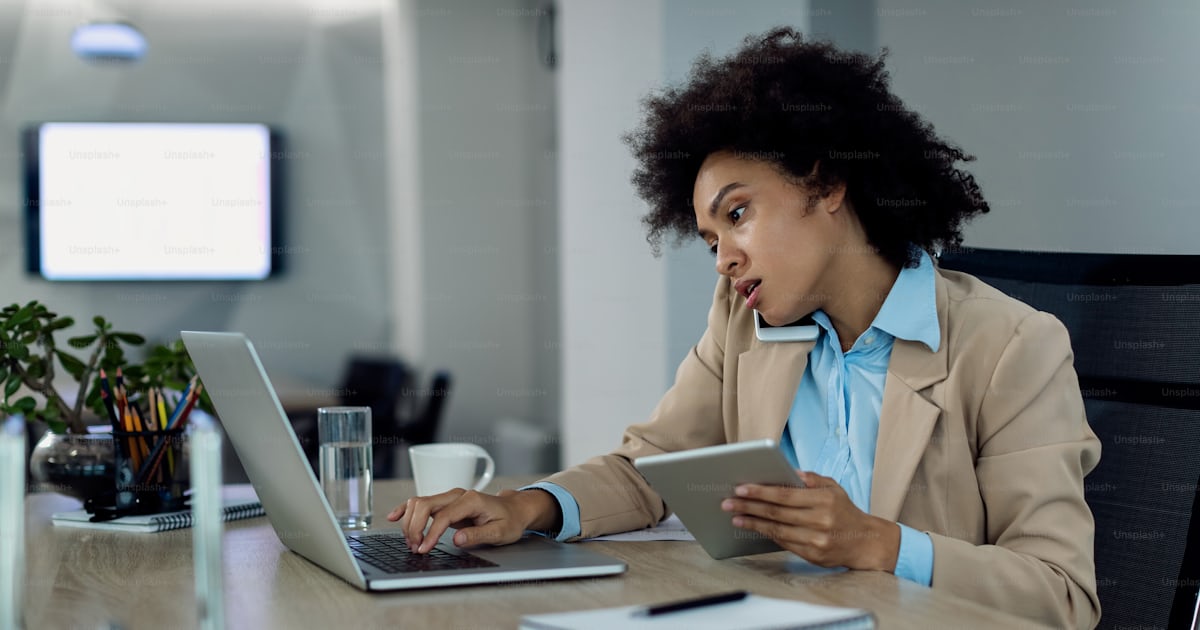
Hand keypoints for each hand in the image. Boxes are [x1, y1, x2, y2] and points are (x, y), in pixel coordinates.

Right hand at [387, 488, 559, 553]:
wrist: (514, 510)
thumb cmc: (509, 521)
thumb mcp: (500, 532)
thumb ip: (478, 535)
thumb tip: (458, 539)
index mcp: (471, 500)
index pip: (443, 515)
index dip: (431, 533)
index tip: (424, 549)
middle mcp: (458, 495)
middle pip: (425, 504)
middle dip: (415, 527)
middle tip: (415, 548)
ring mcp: (450, 497)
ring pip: (420, 502)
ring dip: (410, 522)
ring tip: (411, 543)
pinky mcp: (445, 504)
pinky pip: (421, 503)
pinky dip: (406, 509)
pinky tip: (395, 517)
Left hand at [720, 471, 899, 571]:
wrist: (865, 541)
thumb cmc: (845, 510)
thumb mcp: (834, 488)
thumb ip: (811, 479)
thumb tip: (789, 472)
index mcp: (824, 500)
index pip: (785, 495)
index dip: (760, 492)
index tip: (740, 488)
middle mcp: (820, 521)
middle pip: (776, 513)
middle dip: (749, 507)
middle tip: (728, 503)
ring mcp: (816, 540)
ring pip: (777, 530)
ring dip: (752, 523)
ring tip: (735, 517)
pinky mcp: (813, 555)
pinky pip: (784, 543)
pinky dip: (766, 534)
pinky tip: (753, 528)